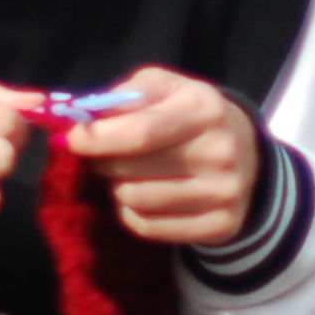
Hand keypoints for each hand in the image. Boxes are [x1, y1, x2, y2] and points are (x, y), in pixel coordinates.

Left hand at [65, 67, 261, 245]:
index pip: (138, 133)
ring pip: (134, 201)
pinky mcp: (220, 225)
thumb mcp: (162, 88)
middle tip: (101, 154)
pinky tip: (144, 195)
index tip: (69, 138)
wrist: (245, 153)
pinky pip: (147, 227)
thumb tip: (73, 114)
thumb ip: (119, 96)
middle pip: (130, 170)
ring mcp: (224, 193)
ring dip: (117, 188)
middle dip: (101, 161)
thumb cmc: (188, 114)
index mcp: (204, 108)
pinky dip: (133, 213)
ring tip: (128, 174)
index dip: (95, 139)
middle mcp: (220, 152)